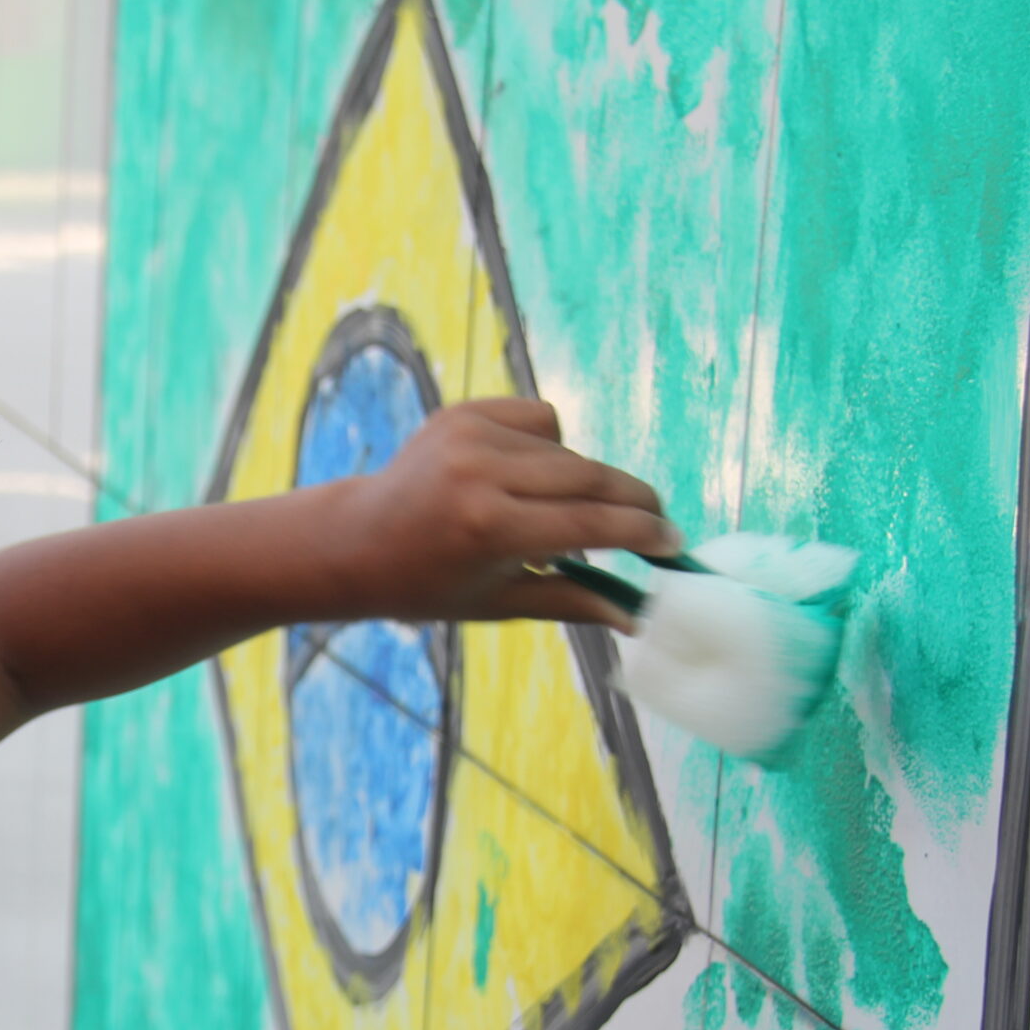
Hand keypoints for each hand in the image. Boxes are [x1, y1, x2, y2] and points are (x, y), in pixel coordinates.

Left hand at [320, 397, 677, 629]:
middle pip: (589, 477)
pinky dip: (548, 446)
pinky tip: (526, 477)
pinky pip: (539, 419)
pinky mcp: (464, 412)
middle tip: (656, 522)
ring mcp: (470, 435)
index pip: (592, 524)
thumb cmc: (428, 586)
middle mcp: (481, 473)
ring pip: (567, 449)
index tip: (673, 543)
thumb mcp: (500, 603)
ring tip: (556, 514)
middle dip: (632, 500)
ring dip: (581, 480)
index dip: (642, 533)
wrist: (356, 540)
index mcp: (490, 527)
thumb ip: (573, 601)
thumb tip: (637, 617)